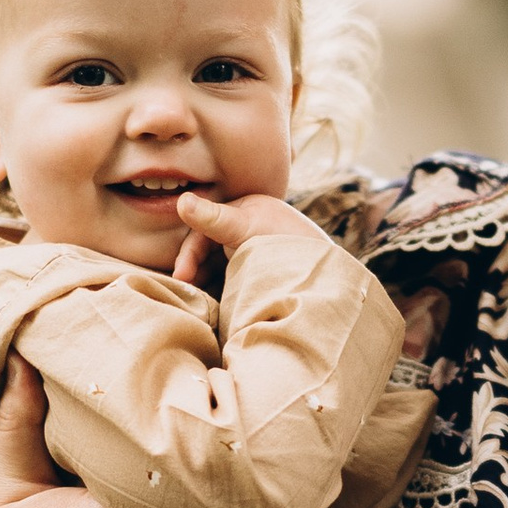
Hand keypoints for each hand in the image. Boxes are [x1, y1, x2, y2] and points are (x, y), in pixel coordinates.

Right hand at [171, 185, 321, 288]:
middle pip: (209, 252)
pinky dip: (221, 294)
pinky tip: (216, 307)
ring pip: (219, 270)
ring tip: (199, 303)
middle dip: (195, 272)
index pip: (204, 232)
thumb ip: (213, 218)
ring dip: (206, 285)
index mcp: (246, 211)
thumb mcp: (246, 228)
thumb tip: (181, 200)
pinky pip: (233, 284)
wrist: (326, 276)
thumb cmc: (287, 243)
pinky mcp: (261, 278)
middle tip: (186, 292)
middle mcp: (249, 231)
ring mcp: (255, 255)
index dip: (189, 254)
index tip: (182, 277)